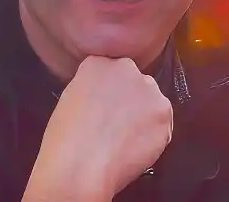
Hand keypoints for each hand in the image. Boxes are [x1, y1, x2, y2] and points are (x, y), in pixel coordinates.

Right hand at [22, 56, 172, 201]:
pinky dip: (154, 136)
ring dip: (144, 116)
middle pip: (133, 81)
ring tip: (126, 140)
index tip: (103, 108)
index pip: (109, 70)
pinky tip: (135, 149)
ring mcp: (147, 88)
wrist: (81, 165)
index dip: (108, 92)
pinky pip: (162, 123)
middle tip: (116, 124)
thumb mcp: (69, 99)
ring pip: (150, 101)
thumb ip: (90, 89)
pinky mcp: (163, 110)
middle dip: (129, 99)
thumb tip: (103, 99)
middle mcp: (125, 67)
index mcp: (97, 62)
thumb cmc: (65, 139)